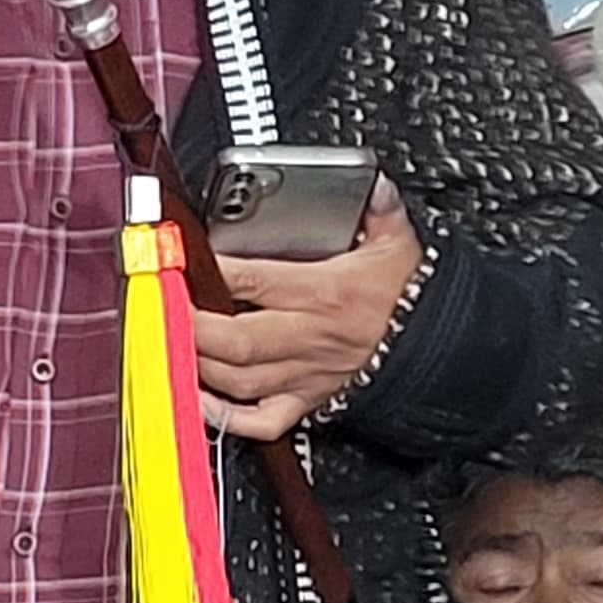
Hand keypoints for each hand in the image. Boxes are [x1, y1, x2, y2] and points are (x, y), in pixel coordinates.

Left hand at [190, 179, 425, 438]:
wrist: (441, 345)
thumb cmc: (411, 295)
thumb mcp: (397, 240)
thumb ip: (377, 207)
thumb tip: (371, 181)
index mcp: (326, 293)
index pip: (256, 283)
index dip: (213, 273)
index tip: (180, 260)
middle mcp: (310, 338)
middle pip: (236, 341)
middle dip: (190, 327)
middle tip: (161, 309)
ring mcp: (305, 374)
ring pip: (239, 381)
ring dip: (197, 366)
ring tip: (167, 344)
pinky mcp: (307, 399)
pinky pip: (261, 421)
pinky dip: (225, 417)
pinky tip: (197, 398)